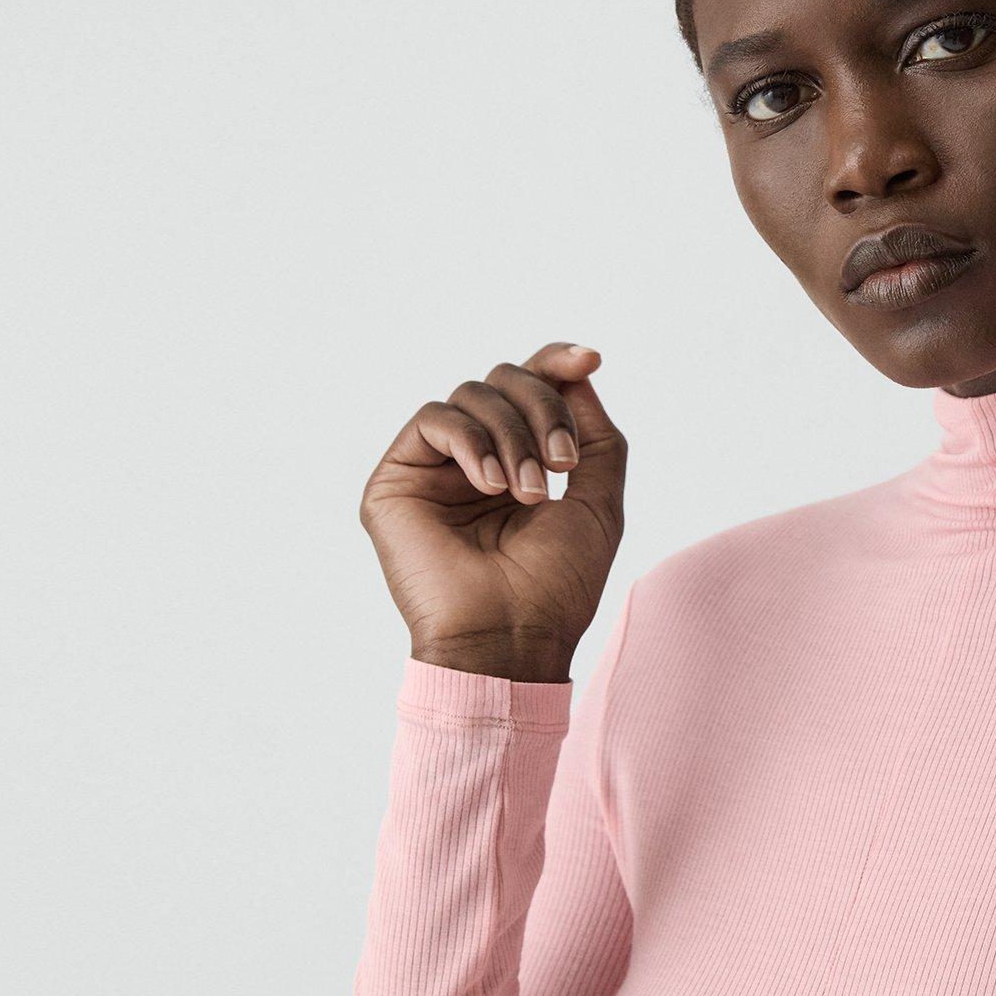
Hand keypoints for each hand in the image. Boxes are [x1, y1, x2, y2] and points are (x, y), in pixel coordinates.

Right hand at [359, 342, 626, 680]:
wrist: (513, 637)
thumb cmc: (557, 586)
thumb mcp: (599, 504)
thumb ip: (595, 436)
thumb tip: (576, 372)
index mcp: (517, 464)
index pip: (530, 390)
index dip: (557, 364)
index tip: (589, 359)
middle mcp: (473, 461)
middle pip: (504, 381)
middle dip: (543, 408)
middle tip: (563, 465)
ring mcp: (433, 470)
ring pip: (472, 395)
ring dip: (513, 435)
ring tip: (530, 492)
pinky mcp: (396, 482)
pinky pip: (433, 418)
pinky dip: (472, 440)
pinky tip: (492, 485)